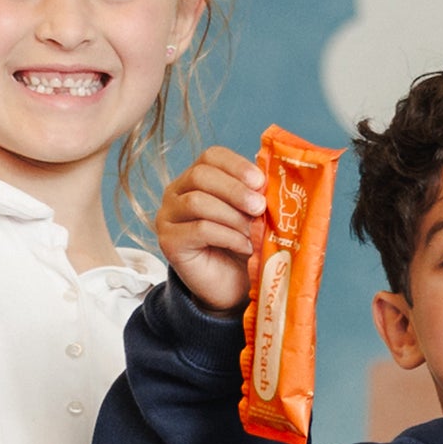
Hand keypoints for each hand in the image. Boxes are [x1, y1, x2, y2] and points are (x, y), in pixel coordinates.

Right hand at [153, 141, 267, 316]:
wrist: (231, 286)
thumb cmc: (243, 245)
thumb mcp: (254, 215)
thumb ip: (258, 194)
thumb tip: (274, 177)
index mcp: (197, 178)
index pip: (210, 156)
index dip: (236, 165)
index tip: (260, 181)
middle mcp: (176, 192)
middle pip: (200, 176)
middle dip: (235, 189)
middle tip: (259, 207)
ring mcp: (168, 217)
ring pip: (197, 202)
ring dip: (232, 216)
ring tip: (254, 232)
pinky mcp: (168, 241)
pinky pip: (198, 229)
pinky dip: (227, 236)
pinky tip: (244, 246)